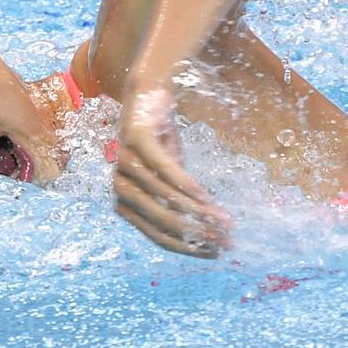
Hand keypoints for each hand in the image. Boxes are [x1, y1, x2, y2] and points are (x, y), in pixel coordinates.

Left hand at [113, 82, 232, 257]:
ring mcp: (124, 164)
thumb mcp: (171, 180)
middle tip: (227, 240)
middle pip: (163, 221)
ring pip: (167, 198)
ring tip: (225, 221)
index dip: (189, 247)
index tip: (216, 252)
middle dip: (198, 234)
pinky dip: (189, 187)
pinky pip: (167, 171)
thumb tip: (211, 238)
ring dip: (200, 212)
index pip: (158, 235)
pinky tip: (208, 199)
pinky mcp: (136, 141)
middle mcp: (119, 187)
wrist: (149, 95)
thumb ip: (182, 206)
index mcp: (124, 204)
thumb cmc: (162, 143)